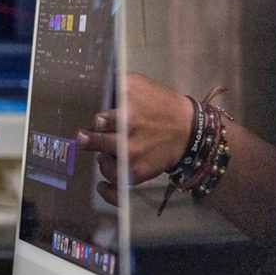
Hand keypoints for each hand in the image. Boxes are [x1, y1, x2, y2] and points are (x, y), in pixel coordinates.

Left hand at [81, 73, 193, 204]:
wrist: (190, 130)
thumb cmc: (162, 106)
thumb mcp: (139, 85)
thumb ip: (116, 85)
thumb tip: (95, 89)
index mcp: (128, 113)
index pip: (98, 121)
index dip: (98, 123)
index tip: (99, 124)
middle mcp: (128, 136)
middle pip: (95, 141)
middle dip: (89, 139)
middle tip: (85, 138)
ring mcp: (132, 157)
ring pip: (102, 161)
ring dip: (102, 157)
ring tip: (109, 153)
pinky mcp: (138, 173)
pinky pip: (115, 185)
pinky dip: (107, 189)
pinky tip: (102, 186)